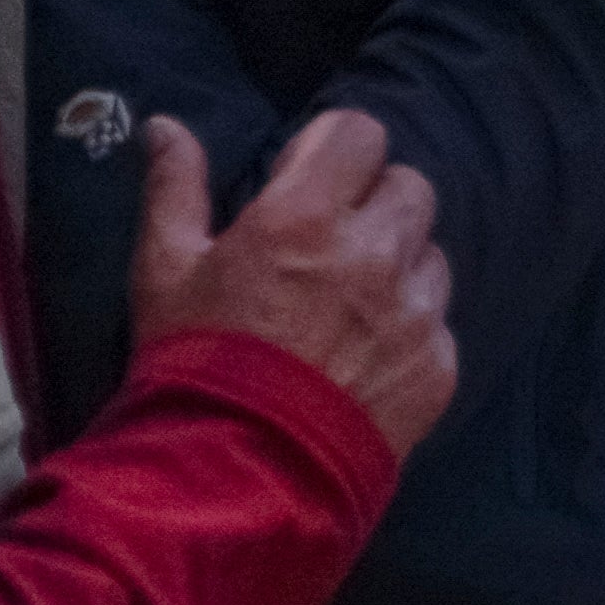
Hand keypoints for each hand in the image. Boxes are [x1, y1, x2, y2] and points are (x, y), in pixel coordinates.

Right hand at [132, 109, 457, 460]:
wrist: (236, 479)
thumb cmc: (192, 363)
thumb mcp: (164, 271)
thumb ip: (175, 188)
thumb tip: (166, 125)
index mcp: (306, 217)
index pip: (362, 134)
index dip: (336, 151)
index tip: (310, 181)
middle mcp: (374, 254)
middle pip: (410, 187)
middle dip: (374, 203)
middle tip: (334, 243)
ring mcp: (415, 313)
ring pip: (432, 254)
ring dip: (400, 266)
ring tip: (351, 307)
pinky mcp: (437, 367)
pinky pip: (440, 323)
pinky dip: (412, 332)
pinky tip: (367, 360)